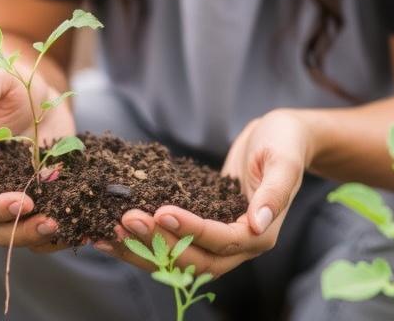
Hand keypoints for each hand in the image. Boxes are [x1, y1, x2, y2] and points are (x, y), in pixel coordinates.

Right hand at [0, 66, 77, 251]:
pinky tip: (73, 230)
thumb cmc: (16, 88)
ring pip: (3, 231)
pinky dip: (51, 238)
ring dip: (25, 234)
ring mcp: (8, 194)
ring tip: (53, 224)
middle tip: (26, 204)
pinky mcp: (37, 203)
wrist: (44, 102)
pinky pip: (35, 231)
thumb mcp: (4, 78)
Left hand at [101, 110, 311, 276]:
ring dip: (143, 248)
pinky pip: (172, 239)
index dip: (191, 229)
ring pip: (178, 257)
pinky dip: (144, 238)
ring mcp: (218, 238)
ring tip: (109, 232)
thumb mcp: (283, 161)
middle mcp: (239, 244)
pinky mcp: (202, 226)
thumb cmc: (284, 143)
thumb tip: (257, 223)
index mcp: (260, 232)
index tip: (161, 211)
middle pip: (194, 258)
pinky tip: (114, 229)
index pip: (221, 240)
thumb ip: (273, 193)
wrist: (280, 137)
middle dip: (159, 242)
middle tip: (126, 219)